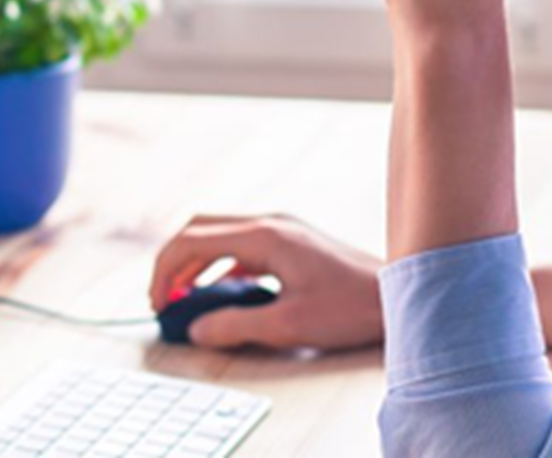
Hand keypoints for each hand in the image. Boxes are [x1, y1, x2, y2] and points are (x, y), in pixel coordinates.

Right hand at [148, 213, 383, 350]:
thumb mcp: (286, 325)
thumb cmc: (348, 307)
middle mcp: (271, 222)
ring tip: (185, 301)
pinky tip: (223, 295)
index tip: (156, 303)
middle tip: (163, 300)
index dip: (164, 269)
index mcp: (265, 235)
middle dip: (174, 261)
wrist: (395, 293)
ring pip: (221, 234)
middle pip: (202, 228)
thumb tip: (195, 328)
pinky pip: (243, 245)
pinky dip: (222, 266)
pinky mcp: (292, 241)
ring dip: (197, 264)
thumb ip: (234, 326)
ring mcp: (283, 228)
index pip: (192, 238)